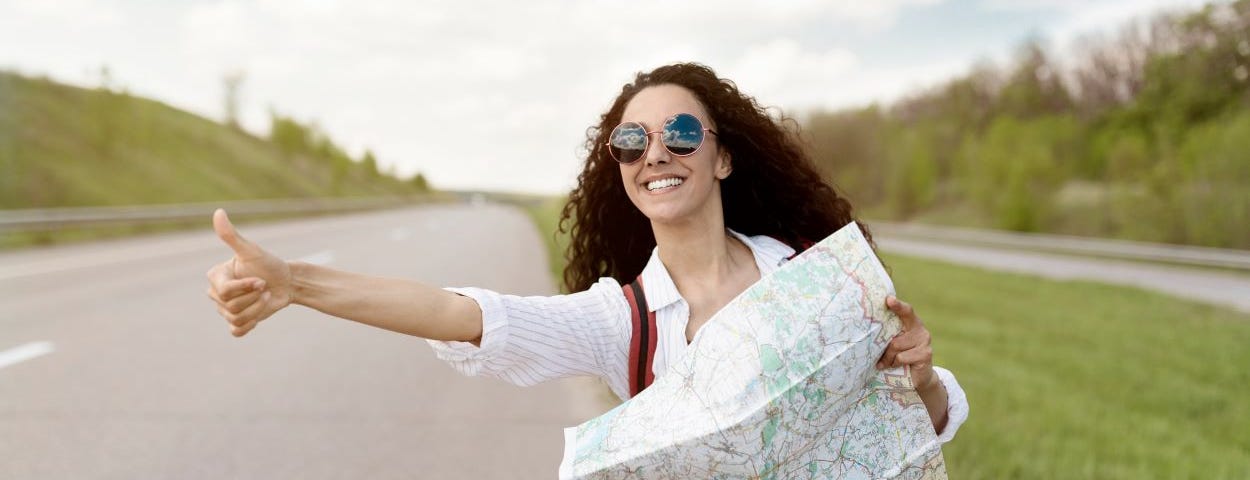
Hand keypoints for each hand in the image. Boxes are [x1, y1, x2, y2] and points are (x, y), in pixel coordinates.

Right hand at [205, 209, 293, 336]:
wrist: (286, 281)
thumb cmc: (269, 263)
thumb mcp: (251, 250)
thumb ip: (231, 235)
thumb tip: (218, 212)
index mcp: (216, 277)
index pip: (224, 292)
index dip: (245, 288)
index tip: (261, 280)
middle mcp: (216, 294)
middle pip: (230, 307)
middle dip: (254, 298)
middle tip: (264, 288)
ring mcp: (225, 309)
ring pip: (236, 319)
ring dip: (257, 309)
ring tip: (265, 297)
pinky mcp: (237, 321)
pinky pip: (237, 331)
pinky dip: (250, 324)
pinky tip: (260, 313)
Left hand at [875, 295, 936, 390]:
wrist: (919, 376)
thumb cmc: (901, 356)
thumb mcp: (894, 342)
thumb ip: (889, 334)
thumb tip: (868, 330)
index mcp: (912, 323)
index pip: (906, 311)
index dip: (898, 305)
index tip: (889, 299)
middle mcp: (920, 329)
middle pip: (895, 334)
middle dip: (883, 346)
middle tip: (876, 353)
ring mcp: (925, 341)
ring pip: (896, 346)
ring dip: (888, 357)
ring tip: (887, 362)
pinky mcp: (925, 354)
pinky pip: (901, 357)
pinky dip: (894, 363)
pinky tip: (896, 366)